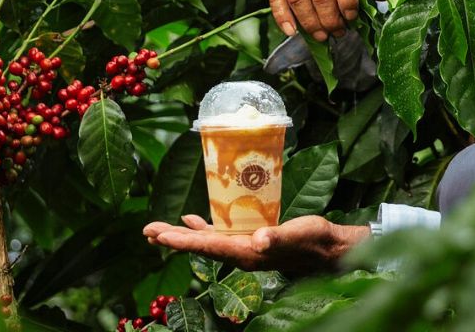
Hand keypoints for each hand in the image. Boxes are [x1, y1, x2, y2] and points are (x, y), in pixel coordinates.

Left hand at [142, 214, 369, 274]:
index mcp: (248, 252)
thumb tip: (259, 240)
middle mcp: (241, 253)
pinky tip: (192, 221)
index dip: (183, 242)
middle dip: (173, 239)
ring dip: (182, 236)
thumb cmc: (315, 240)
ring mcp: (244, 248)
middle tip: (147, 232)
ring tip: (158, 231)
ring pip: (205, 242)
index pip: (209, 247)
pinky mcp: (250, 241)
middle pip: (200, 247)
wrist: (328, 249)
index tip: (159, 237)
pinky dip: (202, 229)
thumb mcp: (299, 234)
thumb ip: (278, 238)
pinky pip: (219, 236)